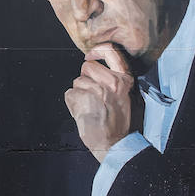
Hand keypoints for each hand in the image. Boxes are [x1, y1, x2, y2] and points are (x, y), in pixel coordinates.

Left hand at [64, 44, 134, 163]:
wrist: (114, 144)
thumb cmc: (118, 123)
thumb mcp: (125, 96)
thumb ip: (115, 79)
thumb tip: (98, 65)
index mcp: (124, 79)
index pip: (111, 51)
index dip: (97, 50)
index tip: (90, 56)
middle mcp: (112, 82)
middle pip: (87, 67)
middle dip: (85, 79)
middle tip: (93, 96)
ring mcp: (96, 90)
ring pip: (77, 82)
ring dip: (79, 94)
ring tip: (90, 108)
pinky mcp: (82, 99)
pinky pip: (69, 94)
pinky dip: (72, 104)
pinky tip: (83, 113)